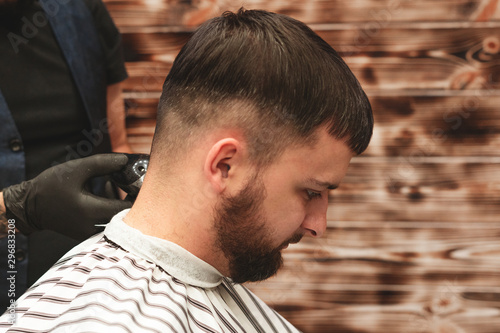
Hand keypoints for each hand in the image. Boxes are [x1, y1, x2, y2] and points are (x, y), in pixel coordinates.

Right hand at [2, 154, 132, 240]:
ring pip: (118, 219)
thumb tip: (126, 161)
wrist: (29, 207)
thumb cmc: (50, 187)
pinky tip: (106, 190)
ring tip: (113, 180)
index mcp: (91, 211)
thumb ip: (103, 164)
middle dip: (130, 196)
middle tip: (128, 179)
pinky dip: (112, 207)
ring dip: (121, 200)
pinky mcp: (89, 233)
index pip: (128, 208)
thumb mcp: (76, 169)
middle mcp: (94, 227)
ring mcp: (91, 233)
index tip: (138, 180)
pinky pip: (109, 222)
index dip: (137, 194)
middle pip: (126, 215)